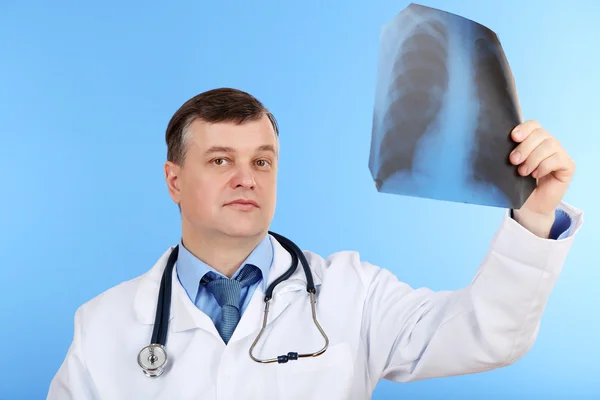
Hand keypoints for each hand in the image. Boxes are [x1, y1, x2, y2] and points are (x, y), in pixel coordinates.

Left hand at [509, 120, 575, 236]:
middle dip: (525, 147)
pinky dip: (544, 166)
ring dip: (533, 158)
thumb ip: (510, 153)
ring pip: (549, 145)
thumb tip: (499, 144)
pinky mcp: (568, 165)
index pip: (533, 125)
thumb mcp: (510, 167)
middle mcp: (549, 144)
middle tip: (513, 161)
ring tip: (522, 172)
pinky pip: (558, 159)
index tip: (513, 137)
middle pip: (541, 134)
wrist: (530, 205)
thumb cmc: (518, 185)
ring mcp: (560, 153)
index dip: (524, 128)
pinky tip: (535, 175)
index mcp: (534, 140)